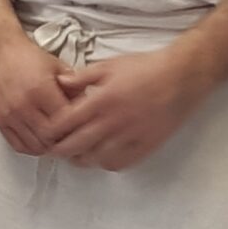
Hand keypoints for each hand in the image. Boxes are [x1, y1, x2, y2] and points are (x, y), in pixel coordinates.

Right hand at [0, 32, 77, 155]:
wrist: (0, 51)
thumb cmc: (27, 57)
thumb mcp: (58, 66)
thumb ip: (75, 87)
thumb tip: (90, 105)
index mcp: (41, 89)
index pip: (65, 120)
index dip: (77, 126)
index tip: (83, 126)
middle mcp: (23, 104)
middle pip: (51, 136)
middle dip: (64, 139)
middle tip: (73, 136)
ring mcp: (10, 114)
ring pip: (36, 145)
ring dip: (49, 145)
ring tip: (58, 139)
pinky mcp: (0, 120)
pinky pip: (18, 145)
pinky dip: (32, 148)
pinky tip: (40, 140)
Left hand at [39, 49, 217, 170]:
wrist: (181, 77)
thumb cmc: (145, 68)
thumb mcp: (108, 65)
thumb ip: (81, 77)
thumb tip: (60, 83)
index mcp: (101, 101)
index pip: (66, 123)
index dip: (52, 131)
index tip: (46, 133)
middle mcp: (113, 122)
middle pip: (76, 146)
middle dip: (60, 150)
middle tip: (54, 150)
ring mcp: (130, 136)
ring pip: (96, 159)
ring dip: (82, 159)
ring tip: (76, 155)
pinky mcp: (146, 145)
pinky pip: (120, 163)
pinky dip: (107, 163)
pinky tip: (102, 157)